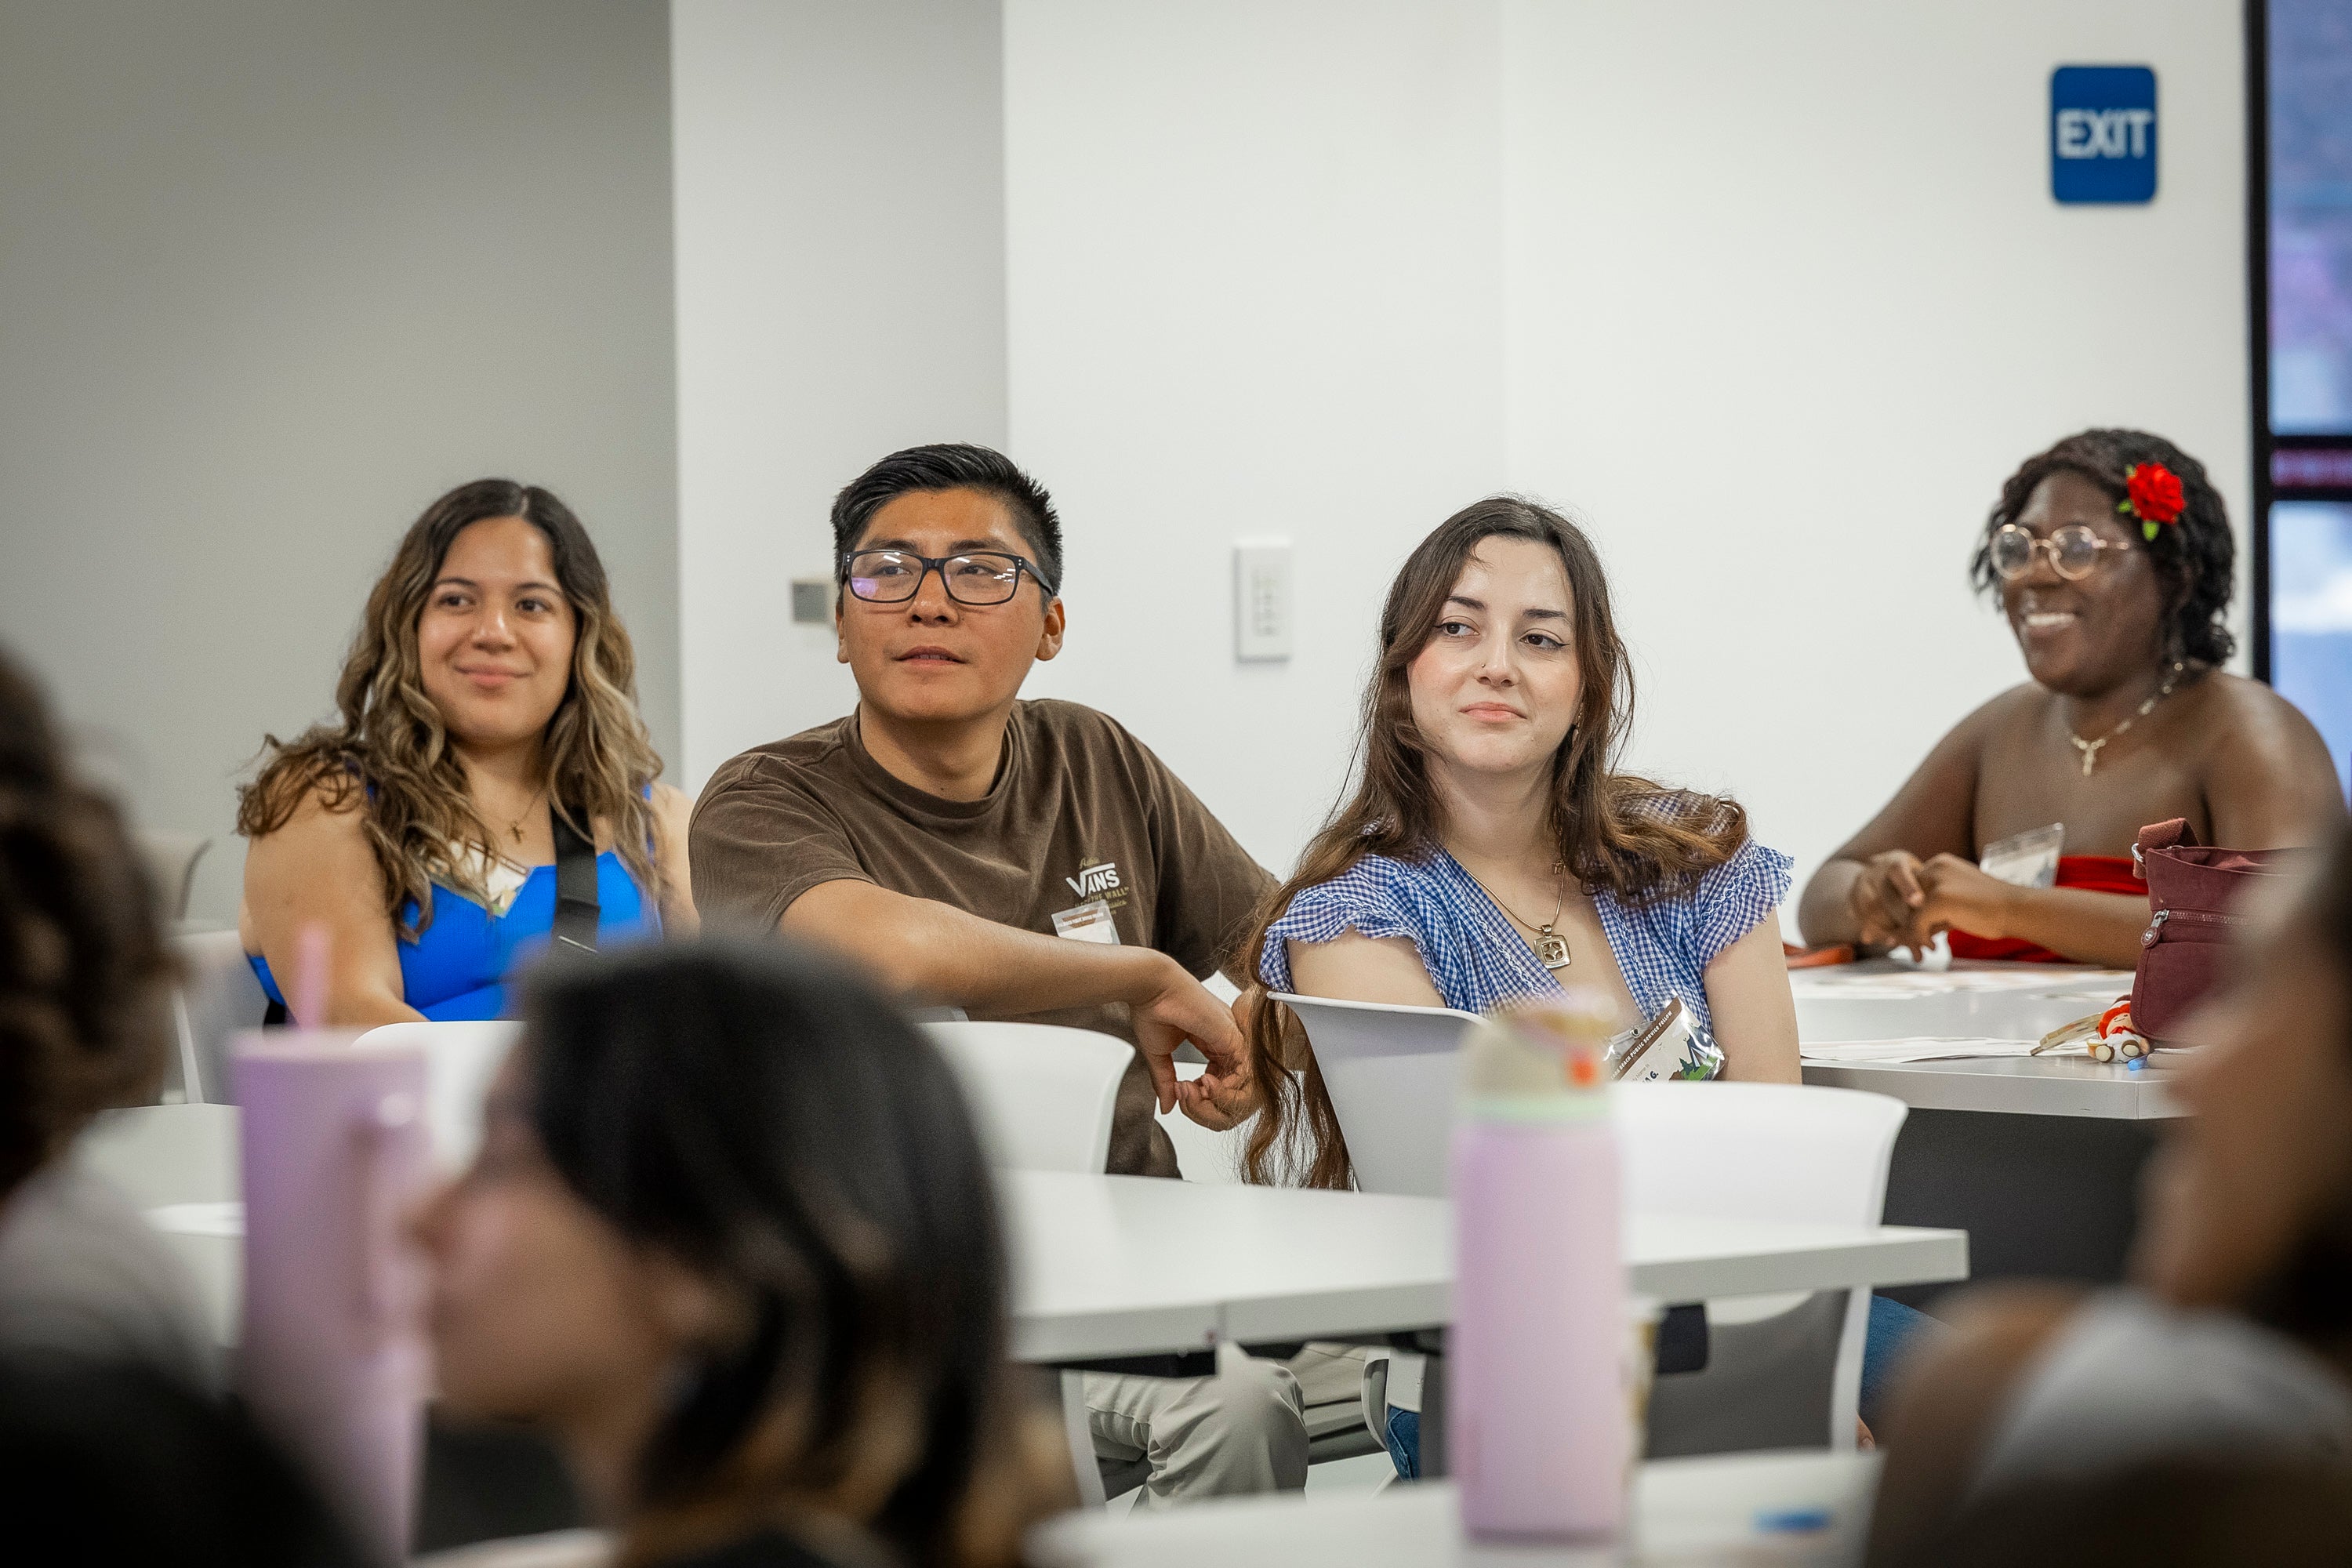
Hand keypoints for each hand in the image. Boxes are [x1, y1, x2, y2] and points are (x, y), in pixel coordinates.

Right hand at [1125, 954, 1247, 1114]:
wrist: (1152, 988)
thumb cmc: (1153, 1009)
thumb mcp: (1160, 1056)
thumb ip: (1166, 1082)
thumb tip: (1167, 1106)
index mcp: (1213, 1043)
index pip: (1219, 1083)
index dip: (1201, 1098)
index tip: (1180, 1093)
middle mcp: (1226, 1042)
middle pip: (1233, 1090)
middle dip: (1210, 1107)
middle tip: (1186, 1098)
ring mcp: (1232, 1040)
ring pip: (1243, 1087)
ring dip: (1217, 1101)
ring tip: (1192, 1094)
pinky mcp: (1234, 1038)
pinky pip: (1246, 1075)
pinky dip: (1227, 1088)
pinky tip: (1205, 1086)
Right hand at [1847, 850, 1928, 952]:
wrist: (1880, 877)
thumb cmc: (1914, 881)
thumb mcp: (1923, 880)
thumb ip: (1929, 896)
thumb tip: (1944, 924)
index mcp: (1894, 861)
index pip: (1898, 870)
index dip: (1908, 886)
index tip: (1919, 902)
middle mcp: (1872, 871)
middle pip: (1884, 897)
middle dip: (1905, 921)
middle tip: (1924, 941)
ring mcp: (1859, 886)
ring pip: (1871, 911)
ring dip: (1892, 932)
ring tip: (1913, 947)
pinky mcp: (1851, 901)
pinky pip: (1862, 921)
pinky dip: (1878, 934)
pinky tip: (1893, 942)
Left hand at [1908, 854, 2019, 949]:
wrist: (2018, 909)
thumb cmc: (1992, 908)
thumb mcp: (1958, 899)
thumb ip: (1936, 905)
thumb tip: (1912, 925)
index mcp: (1940, 863)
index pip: (1913, 888)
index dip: (1915, 912)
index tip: (1922, 931)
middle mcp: (1936, 867)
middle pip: (1907, 899)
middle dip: (1912, 922)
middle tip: (1921, 942)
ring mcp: (1937, 882)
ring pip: (1909, 912)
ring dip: (1914, 932)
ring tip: (1925, 946)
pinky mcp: (1939, 899)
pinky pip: (1916, 922)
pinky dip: (1920, 937)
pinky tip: (1933, 947)